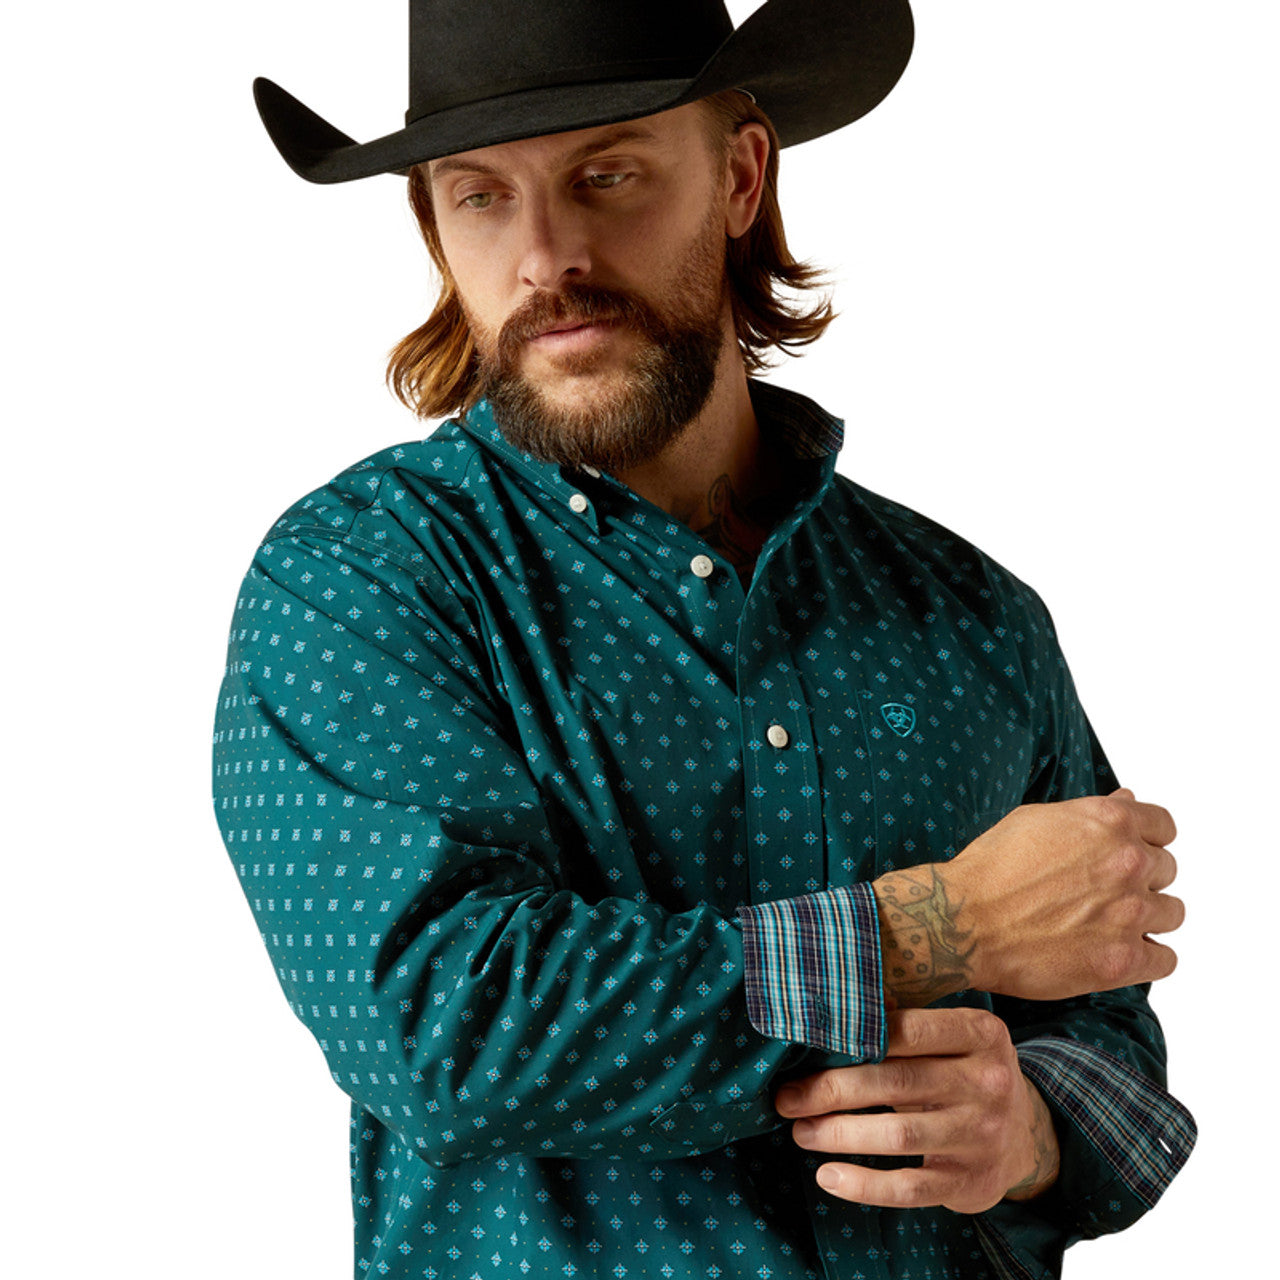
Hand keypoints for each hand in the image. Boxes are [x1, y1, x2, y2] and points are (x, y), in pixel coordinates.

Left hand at [776, 1008, 1058, 1212]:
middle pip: (895, 1082)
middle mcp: (988, 1082)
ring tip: (800, 1131)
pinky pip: (909, 1186)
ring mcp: (981, 1134)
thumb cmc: (966, 1073)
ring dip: (839, 1134)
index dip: (856, 1037)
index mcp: (981, 1034)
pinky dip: (864, 1184)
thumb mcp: (954, 1038)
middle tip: (788, 1097)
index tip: (808, 1045)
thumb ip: (907, 1024)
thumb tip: (833, 1010)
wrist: (1025, 1138)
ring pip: (897, 1135)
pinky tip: (828, 1175)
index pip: (910, 1029)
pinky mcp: (970, 1181)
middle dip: (832, 1090)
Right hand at [873, 789, 1183, 1004]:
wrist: (965, 921)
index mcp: (1110, 822)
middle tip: (1104, 893)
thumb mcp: (1038, 819)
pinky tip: (1118, 952)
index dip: (1147, 841)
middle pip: (1167, 870)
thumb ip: (1092, 813)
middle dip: (1141, 880)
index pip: (1163, 827)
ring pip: (1172, 913)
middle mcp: (1129, 862)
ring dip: (1146, 918)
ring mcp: (1131, 912)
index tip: (1132, 855)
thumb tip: (1128, 800)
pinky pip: (1165, 960)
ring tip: (1109, 924)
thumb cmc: (992, 869)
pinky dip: (1147, 957)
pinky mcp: (1124, 960)